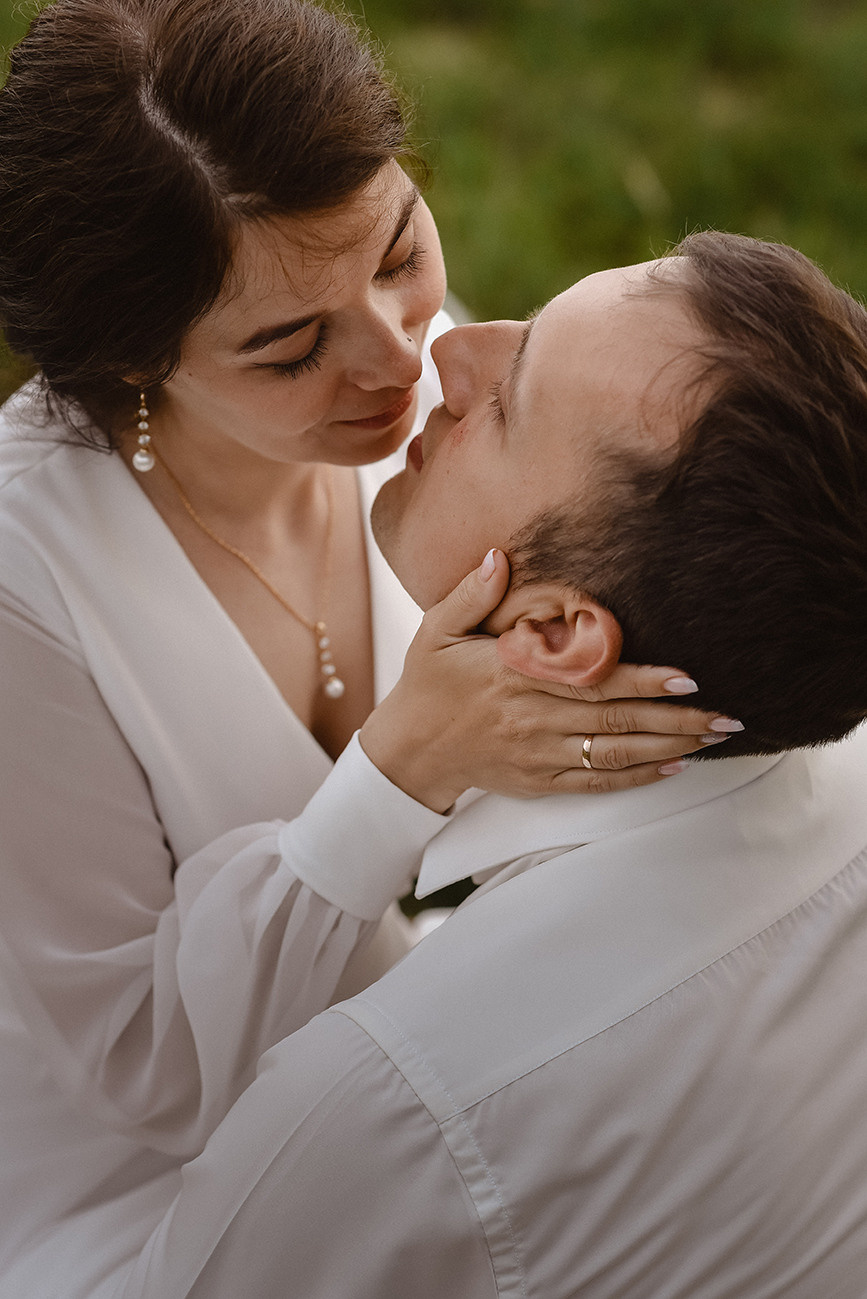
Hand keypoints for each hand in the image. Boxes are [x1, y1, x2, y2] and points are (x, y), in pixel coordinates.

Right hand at [360, 550, 741, 811]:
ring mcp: (538, 754)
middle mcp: (532, 717)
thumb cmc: (429, 683)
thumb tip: (500, 555)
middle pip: (615, 719)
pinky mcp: (540, 780)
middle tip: (727, 715)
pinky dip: (638, 777)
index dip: (641, 680)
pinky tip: (673, 766)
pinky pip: (597, 782)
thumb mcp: (436, 629)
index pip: (590, 679)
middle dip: (677, 718)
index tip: (686, 677)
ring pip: (615, 753)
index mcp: (514, 676)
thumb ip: (472, 592)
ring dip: (670, 747)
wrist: (410, 750)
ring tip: (715, 739)